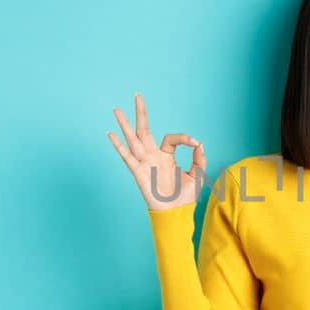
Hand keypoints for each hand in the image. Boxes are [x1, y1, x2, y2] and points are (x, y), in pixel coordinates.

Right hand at [105, 93, 206, 210]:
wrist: (176, 213)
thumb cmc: (184, 197)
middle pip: (145, 130)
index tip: (195, 143)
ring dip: (125, 125)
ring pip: (133, 139)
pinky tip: (110, 134)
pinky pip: (127, 157)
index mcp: (166, 156)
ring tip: (117, 110)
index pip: (171, 139)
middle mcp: (153, 156)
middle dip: (141, 114)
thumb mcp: (197, 175)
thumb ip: (199, 159)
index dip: (184, 138)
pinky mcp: (138, 173)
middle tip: (137, 95)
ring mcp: (144, 163)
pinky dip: (118, 146)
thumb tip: (199, 143)